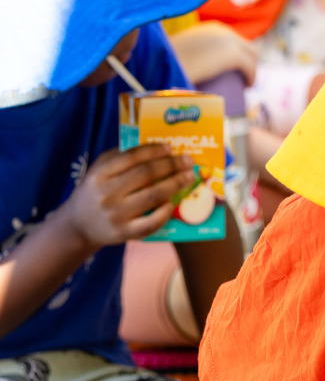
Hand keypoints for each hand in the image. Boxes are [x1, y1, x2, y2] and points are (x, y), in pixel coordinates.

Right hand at [56, 145, 193, 249]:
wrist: (79, 226)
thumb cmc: (94, 193)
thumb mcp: (97, 171)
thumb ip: (118, 158)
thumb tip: (152, 148)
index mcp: (99, 175)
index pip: (131, 157)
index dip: (153, 151)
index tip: (170, 147)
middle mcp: (107, 194)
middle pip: (146, 175)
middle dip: (171, 165)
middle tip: (187, 161)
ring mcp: (116, 215)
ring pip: (153, 196)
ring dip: (175, 184)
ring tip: (188, 177)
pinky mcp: (124, 233)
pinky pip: (151, 222)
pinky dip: (165, 211)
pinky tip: (172, 202)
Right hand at [166, 20, 258, 85]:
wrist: (161, 65)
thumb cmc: (165, 61)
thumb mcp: (180, 49)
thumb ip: (185, 50)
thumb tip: (187, 63)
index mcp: (213, 28)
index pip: (235, 40)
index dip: (238, 56)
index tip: (233, 71)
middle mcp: (223, 30)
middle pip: (247, 48)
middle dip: (246, 63)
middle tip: (238, 81)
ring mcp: (229, 41)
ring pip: (252, 57)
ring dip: (251, 70)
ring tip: (242, 85)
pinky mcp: (233, 55)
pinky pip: (251, 67)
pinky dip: (251, 78)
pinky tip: (247, 86)